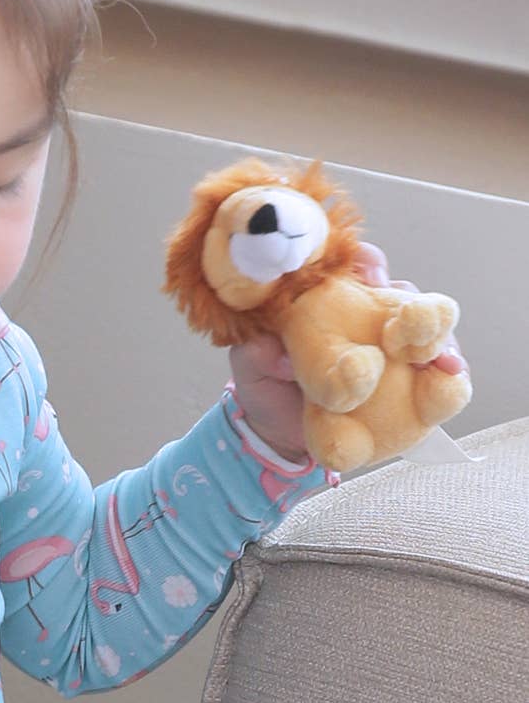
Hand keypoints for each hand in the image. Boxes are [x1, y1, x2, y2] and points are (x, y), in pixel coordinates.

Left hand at [228, 241, 469, 462]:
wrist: (280, 437)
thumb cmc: (268, 388)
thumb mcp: (251, 368)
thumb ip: (257, 353)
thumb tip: (274, 350)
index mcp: (336, 300)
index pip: (360, 269)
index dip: (369, 264)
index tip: (371, 274)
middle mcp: (373, 319)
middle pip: (403, 296)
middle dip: (410, 301)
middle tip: (406, 312)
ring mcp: (398, 354)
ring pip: (431, 332)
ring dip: (438, 338)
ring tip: (436, 352)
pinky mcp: (415, 388)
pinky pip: (442, 378)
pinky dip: (450, 377)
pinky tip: (449, 376)